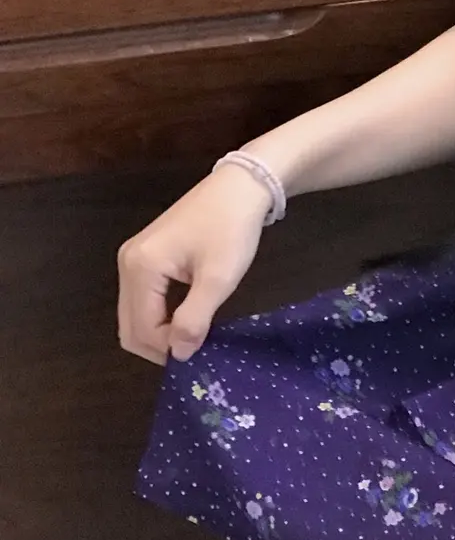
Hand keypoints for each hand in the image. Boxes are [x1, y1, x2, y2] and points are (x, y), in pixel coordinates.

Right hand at [117, 166, 272, 365]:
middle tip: (193, 350)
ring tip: (192, 335)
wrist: (241, 185)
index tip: (199, 353)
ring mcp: (133, 257)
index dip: (168, 349)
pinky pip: (142, 298)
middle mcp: (127, 262)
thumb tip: (179, 355)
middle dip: (158, 345)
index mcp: (140, 267)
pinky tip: (184, 316)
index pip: (142, 329)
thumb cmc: (232, 227)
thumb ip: (195, 318)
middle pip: (129, 325)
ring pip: (134, 314)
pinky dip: (158, 315)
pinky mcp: (145, 254)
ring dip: (158, 332)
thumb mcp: (219, 277)